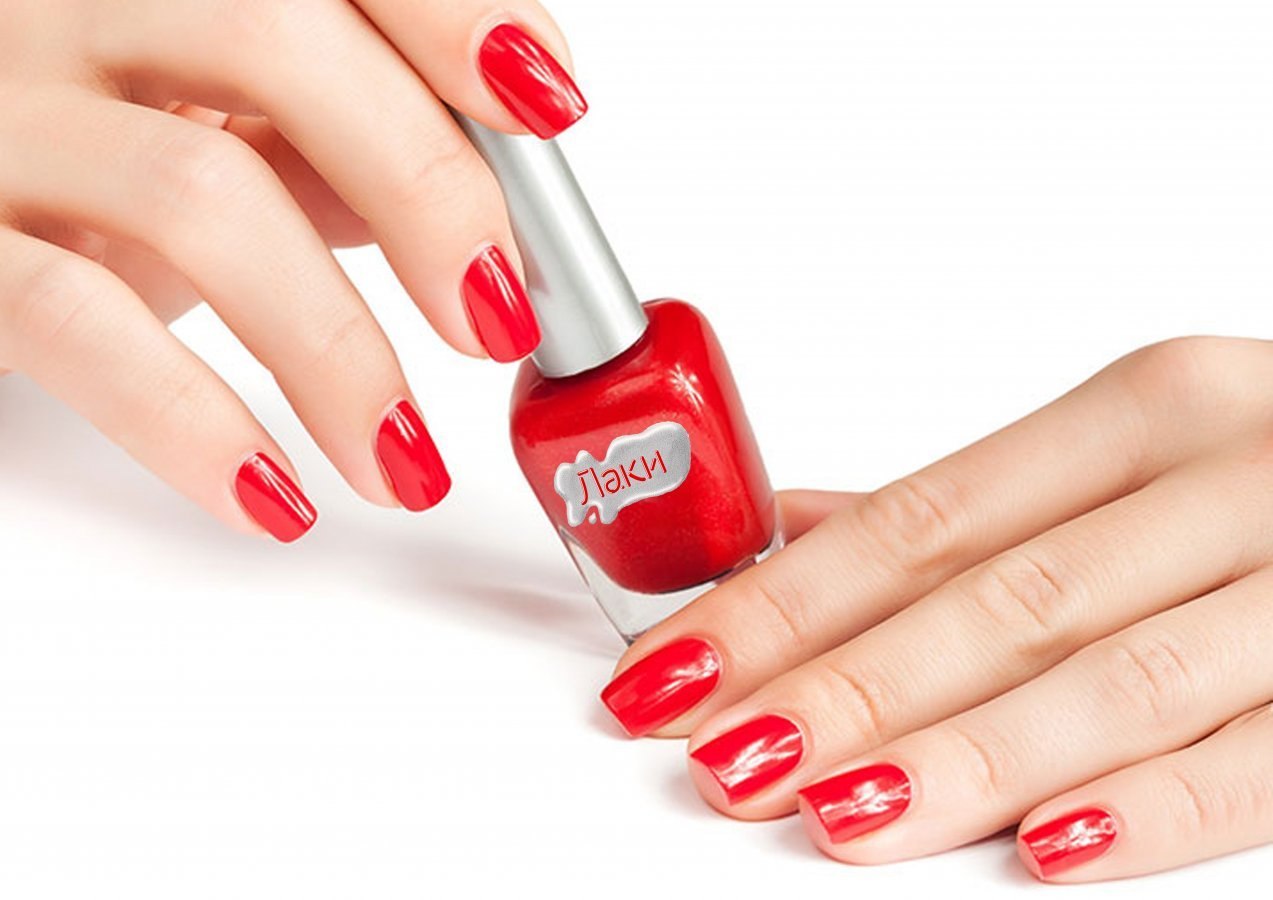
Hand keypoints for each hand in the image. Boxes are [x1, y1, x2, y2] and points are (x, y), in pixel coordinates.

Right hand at [0, 0, 584, 539]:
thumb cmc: (81, 172)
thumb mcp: (211, 131)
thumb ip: (334, 145)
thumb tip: (480, 208)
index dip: (455, 19)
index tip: (550, 111)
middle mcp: (71, 11)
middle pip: (277, 39)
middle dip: (427, 189)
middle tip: (498, 319)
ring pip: (195, 193)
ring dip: (339, 354)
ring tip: (408, 463)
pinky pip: (73, 324)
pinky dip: (195, 425)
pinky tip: (276, 496)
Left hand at [601, 336, 1272, 881]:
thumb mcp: (1134, 455)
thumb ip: (970, 509)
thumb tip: (793, 536)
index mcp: (1144, 413)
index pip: (917, 522)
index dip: (782, 602)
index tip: (674, 665)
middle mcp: (1230, 473)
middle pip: (993, 603)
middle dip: (838, 687)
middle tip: (717, 749)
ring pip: (1110, 681)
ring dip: (958, 756)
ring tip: (830, 808)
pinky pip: (1264, 755)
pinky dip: (1156, 805)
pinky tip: (1047, 849)